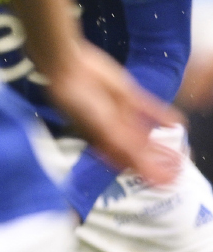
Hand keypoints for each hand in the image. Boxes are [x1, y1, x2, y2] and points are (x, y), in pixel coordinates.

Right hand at [45, 43, 181, 185]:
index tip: (164, 182)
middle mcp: (112, 130)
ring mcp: (121, 113)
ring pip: (146, 133)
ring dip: (162, 144)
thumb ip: (120, 144)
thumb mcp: (100, 126)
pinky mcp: (128, 95)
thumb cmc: (77, 101)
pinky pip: (149, 108)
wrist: (71, 69)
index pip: (126, 162)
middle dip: (157, 162)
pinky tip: (177, 121)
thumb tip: (138, 165)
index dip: (145, 173)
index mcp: (101, 142)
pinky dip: (163, 116)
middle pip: (139, 151)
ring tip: (180, 153)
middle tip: (178, 170)